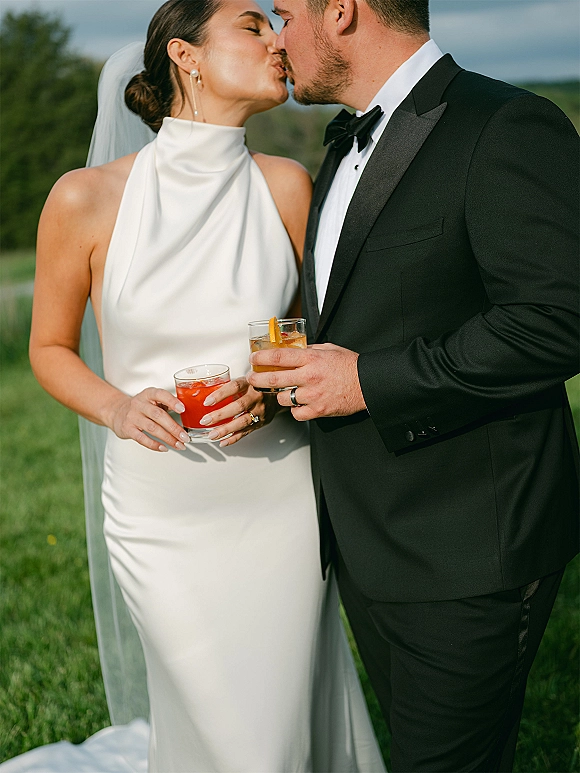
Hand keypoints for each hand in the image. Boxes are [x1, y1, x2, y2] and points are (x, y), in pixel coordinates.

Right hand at [107, 388, 188, 452]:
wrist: (117, 412)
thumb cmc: (141, 407)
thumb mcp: (152, 400)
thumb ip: (167, 404)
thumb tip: (187, 414)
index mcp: (148, 394)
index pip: (160, 395)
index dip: (172, 401)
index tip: (183, 409)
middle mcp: (139, 404)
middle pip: (158, 415)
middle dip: (174, 428)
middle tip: (185, 437)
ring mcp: (132, 416)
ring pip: (152, 428)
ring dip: (168, 438)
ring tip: (178, 444)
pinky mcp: (127, 429)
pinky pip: (142, 438)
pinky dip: (154, 445)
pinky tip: (164, 448)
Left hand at [196, 376, 277, 446]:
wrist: (280, 394)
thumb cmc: (258, 386)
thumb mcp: (247, 378)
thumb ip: (232, 384)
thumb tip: (206, 388)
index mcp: (251, 383)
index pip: (235, 387)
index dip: (221, 394)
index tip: (207, 402)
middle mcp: (257, 397)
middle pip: (238, 406)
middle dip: (220, 415)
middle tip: (205, 420)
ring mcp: (261, 410)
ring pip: (243, 422)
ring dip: (226, 429)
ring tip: (212, 435)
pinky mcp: (262, 422)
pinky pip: (247, 432)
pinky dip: (234, 438)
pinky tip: (223, 441)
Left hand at [248, 343, 365, 419]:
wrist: (367, 384)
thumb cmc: (350, 365)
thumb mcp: (329, 349)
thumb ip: (309, 350)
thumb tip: (293, 348)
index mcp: (311, 359)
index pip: (279, 357)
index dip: (261, 358)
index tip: (253, 358)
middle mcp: (309, 377)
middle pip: (274, 379)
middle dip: (257, 379)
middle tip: (252, 379)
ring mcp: (313, 395)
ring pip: (283, 398)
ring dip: (280, 395)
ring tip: (283, 391)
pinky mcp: (318, 410)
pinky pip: (296, 413)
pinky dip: (295, 410)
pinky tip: (298, 404)